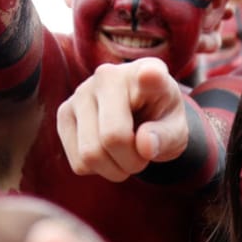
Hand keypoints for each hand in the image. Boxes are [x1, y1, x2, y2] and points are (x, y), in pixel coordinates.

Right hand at [57, 58, 189, 181]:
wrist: (138, 115)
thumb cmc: (160, 119)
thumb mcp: (177, 130)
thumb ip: (166, 137)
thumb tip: (143, 145)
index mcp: (148, 72)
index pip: (148, 75)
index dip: (151, 76)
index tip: (153, 75)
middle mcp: (107, 75)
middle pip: (113, 138)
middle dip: (132, 162)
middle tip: (143, 157)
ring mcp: (80, 93)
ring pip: (90, 155)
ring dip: (114, 169)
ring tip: (126, 156)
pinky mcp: (64, 114)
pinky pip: (78, 163)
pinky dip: (96, 169)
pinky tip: (106, 153)